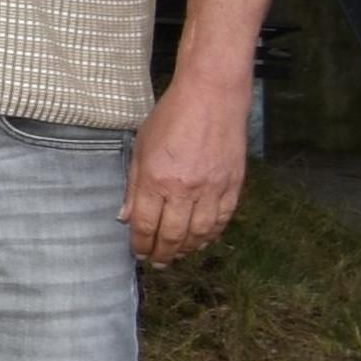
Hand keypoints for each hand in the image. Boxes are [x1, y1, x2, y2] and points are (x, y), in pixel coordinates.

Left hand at [125, 73, 250, 265]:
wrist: (212, 98)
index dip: (141, 244)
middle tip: (158, 262)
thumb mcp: (141, 148)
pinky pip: (223, 219)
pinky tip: (202, 239)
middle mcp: (185, 189)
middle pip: (173, 234)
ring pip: (201, 232)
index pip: (146, 225)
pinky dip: (212, 234)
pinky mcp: (234, 185)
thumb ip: (134, 186)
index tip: (139, 253)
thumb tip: (126, 217)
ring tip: (178, 254)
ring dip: (188, 248)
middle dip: (163, 253)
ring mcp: (213, 188)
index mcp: (156, 179)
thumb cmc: (171, 118)